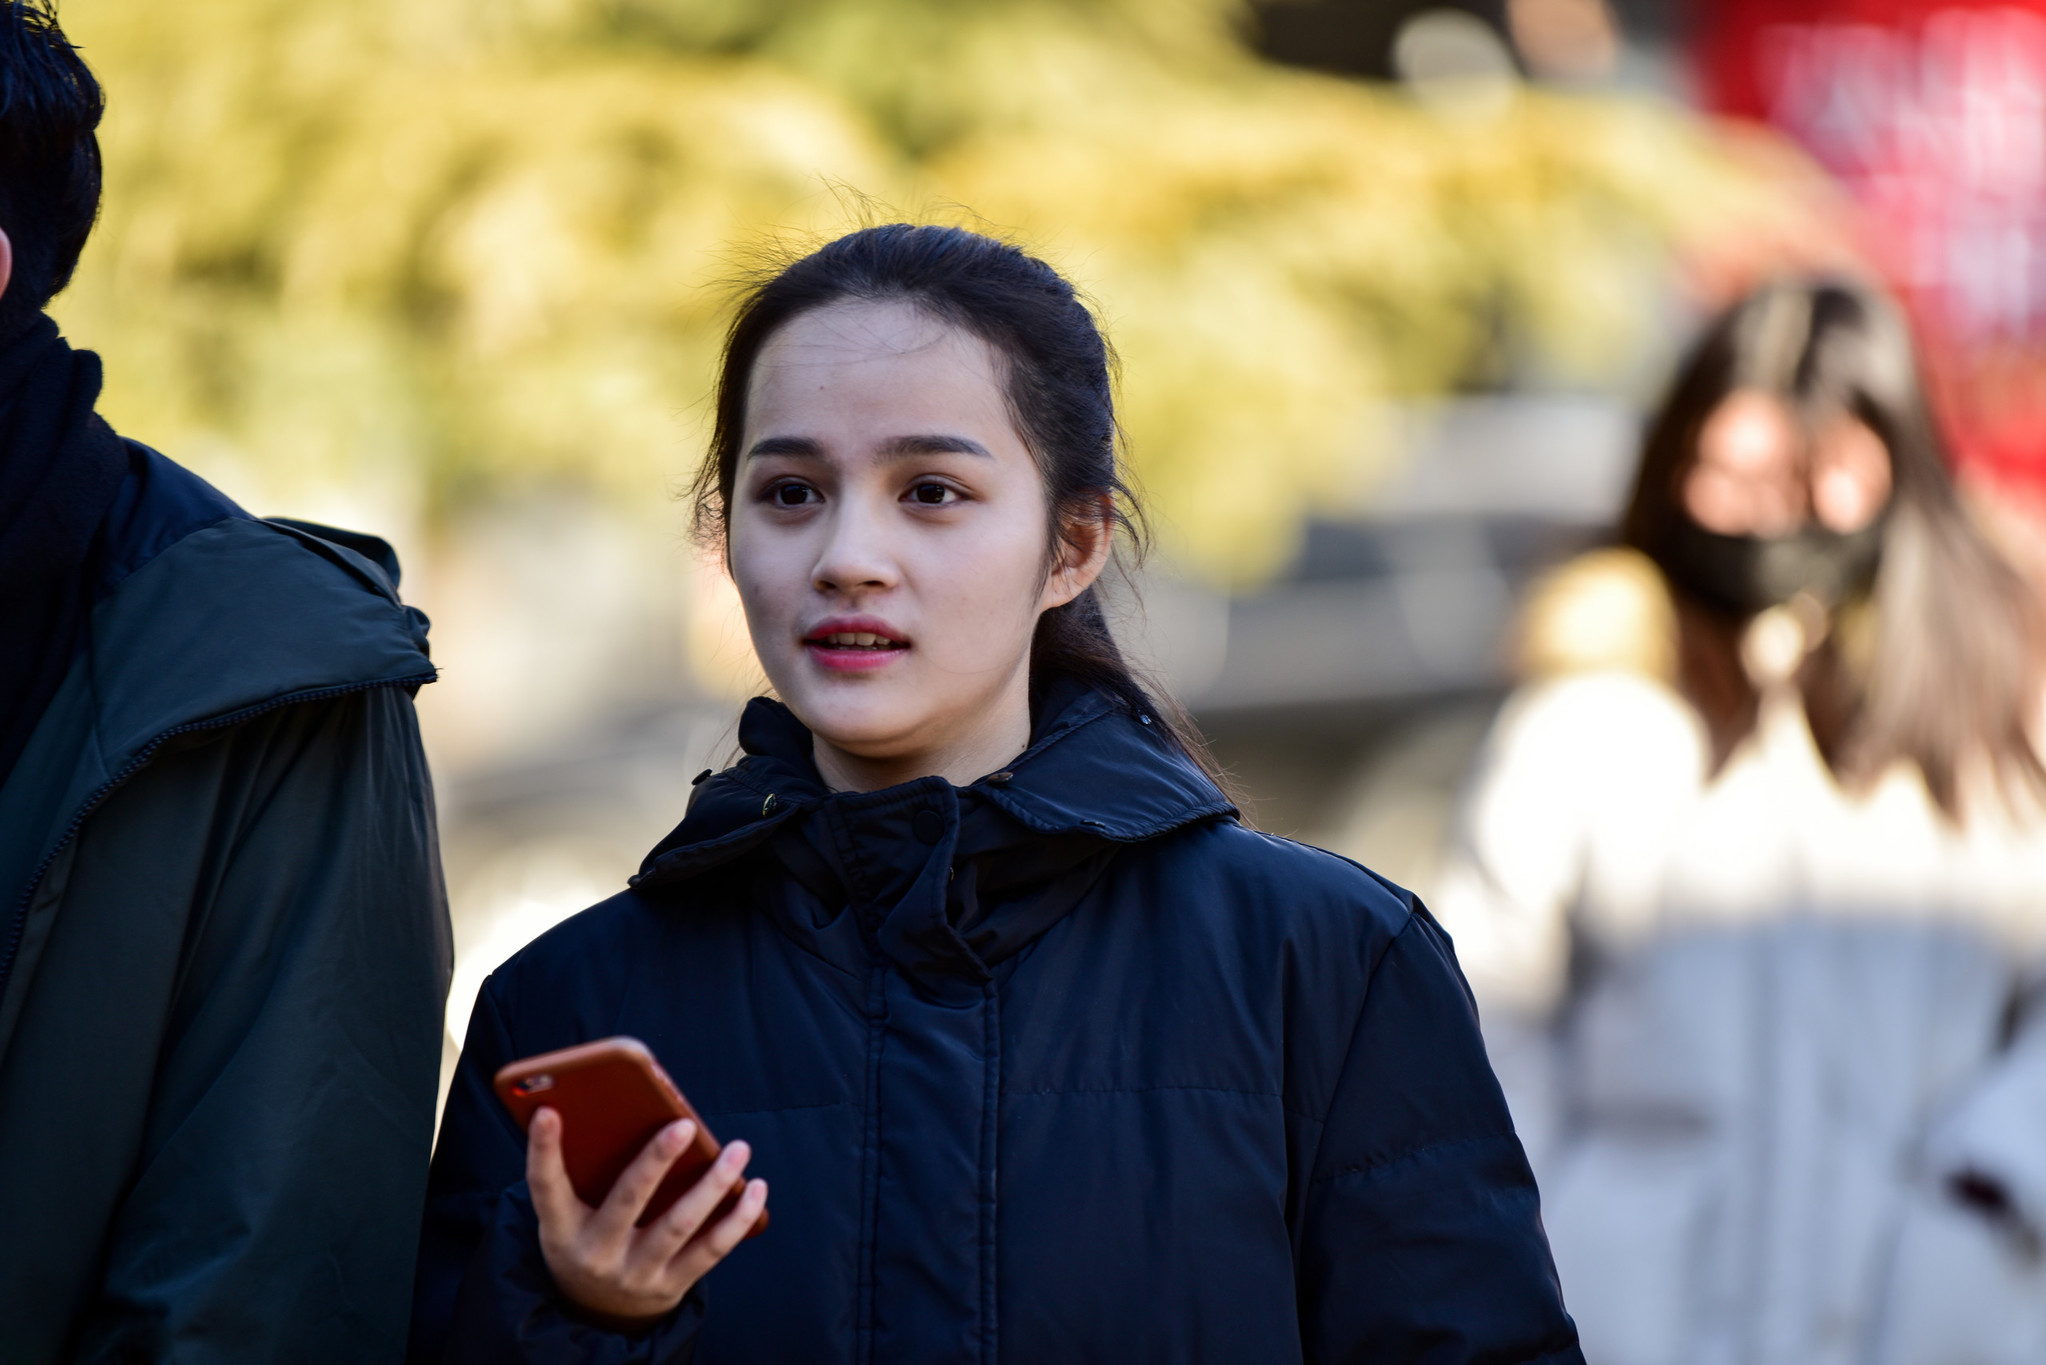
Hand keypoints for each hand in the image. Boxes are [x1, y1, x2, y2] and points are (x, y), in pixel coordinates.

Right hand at [527, 1108, 769, 1330]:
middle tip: (684, 1125)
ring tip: (738, 1148)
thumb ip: (585, 1173)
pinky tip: (756, 1187)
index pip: (546, 1186)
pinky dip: (737, 1218)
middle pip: (627, 1200)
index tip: (548, 1111)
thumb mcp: (570, 1215)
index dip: (543, 1150)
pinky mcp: (671, 1285)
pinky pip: (711, 1250)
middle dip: (656, 1161)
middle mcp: (596, 1253)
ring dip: (713, 1184)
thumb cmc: (586, 1238)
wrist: (597, 1311)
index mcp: (561, 1229)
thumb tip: (621, 1110)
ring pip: (679, 1224)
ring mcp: (636, 1273)